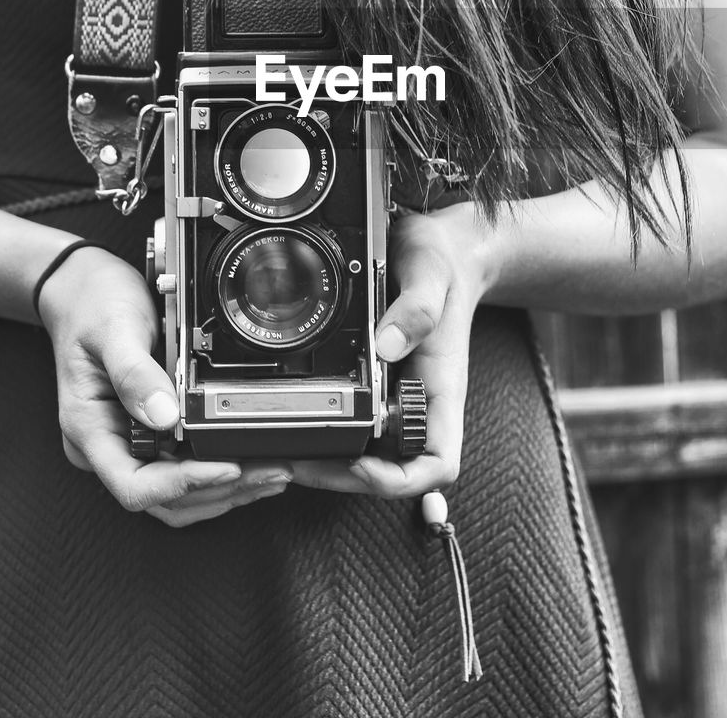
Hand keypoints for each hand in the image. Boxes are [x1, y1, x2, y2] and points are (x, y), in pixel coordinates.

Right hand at [38, 245, 291, 524]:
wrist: (81, 288)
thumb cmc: (89, 304)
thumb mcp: (111, 329)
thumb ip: (134, 373)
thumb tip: (165, 416)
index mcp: (90, 429)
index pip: (134, 486)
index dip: (184, 485)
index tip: (226, 468)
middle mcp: (107, 446)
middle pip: (164, 498)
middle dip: (219, 491)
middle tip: (270, 472)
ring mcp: (128, 442)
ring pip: (178, 493)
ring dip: (226, 490)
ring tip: (272, 472)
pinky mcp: (148, 433)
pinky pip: (183, 467)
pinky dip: (218, 472)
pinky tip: (250, 460)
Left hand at [291, 204, 492, 497]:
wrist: (442, 247)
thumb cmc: (443, 261)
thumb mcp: (431, 271)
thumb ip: (417, 307)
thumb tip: (386, 346)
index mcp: (441, 389)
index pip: (434, 465)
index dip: (395, 479)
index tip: (357, 463)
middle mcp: (419, 402)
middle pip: (390, 472)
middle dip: (342, 477)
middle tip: (294, 463)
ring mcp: (397, 396)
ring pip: (368, 454)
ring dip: (328, 463)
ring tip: (282, 450)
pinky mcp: (376, 383)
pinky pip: (354, 423)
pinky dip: (325, 432)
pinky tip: (292, 420)